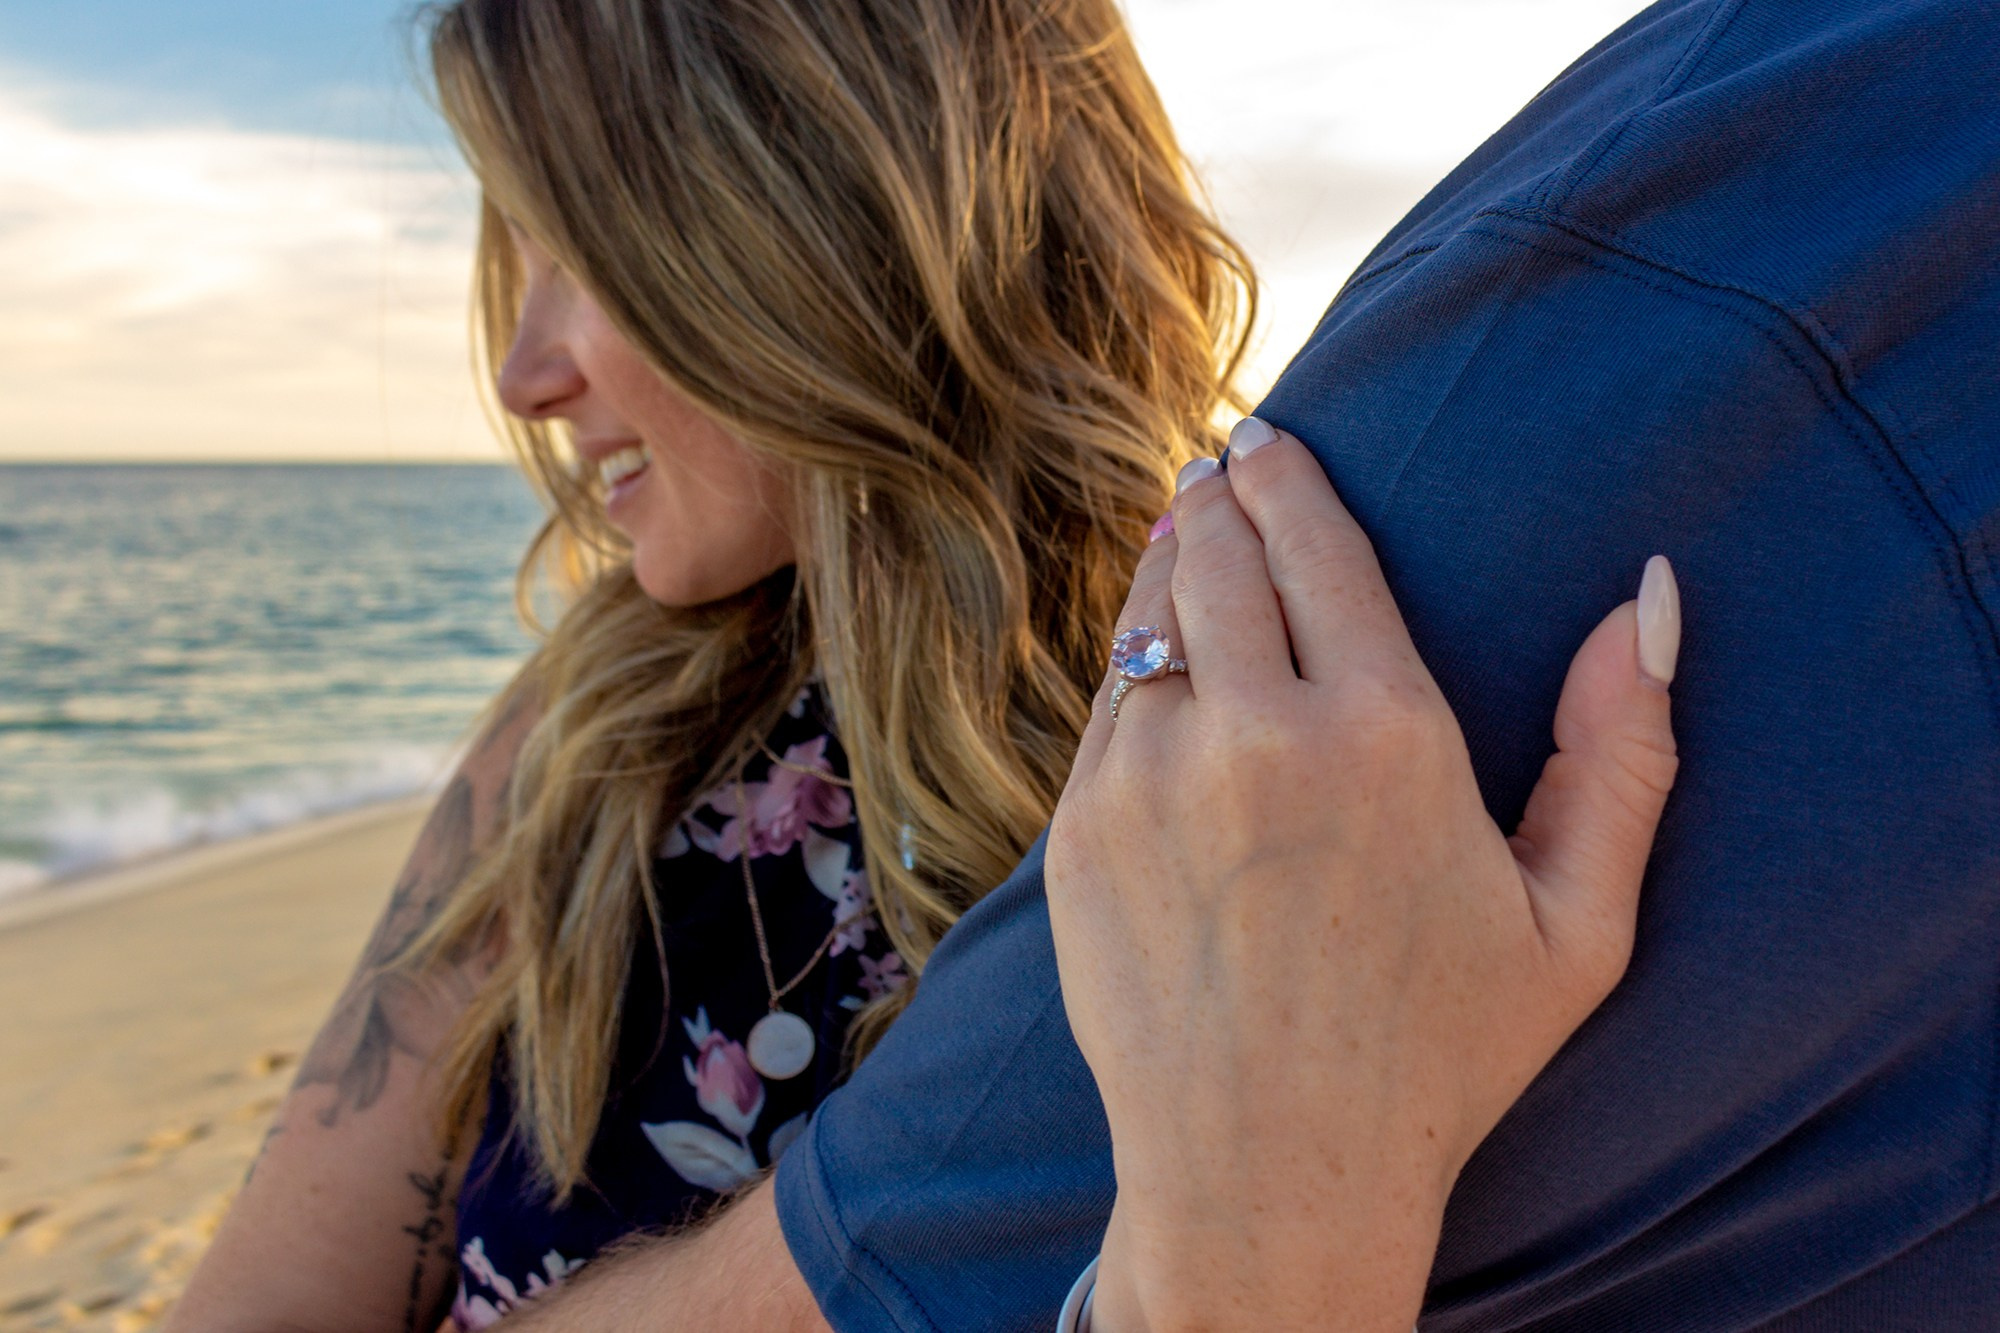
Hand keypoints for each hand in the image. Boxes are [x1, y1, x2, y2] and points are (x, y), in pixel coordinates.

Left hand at [1046, 421, 1681, 1331]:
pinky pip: (1104, 706)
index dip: (1291, 477)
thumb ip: (1619, 755)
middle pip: (1221, 556)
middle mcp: (1255, 738)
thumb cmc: (1437, 1059)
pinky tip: (1155, 653)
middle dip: (1223, 496)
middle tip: (1222, 464)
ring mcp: (1149, 782)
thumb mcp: (1575, 926)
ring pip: (1149, 620)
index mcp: (1387, 738)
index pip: (1321, 547)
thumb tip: (1644, 599)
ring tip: (1189, 529)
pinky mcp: (1079, 832)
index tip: (1273, 437)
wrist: (1265, 1175)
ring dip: (1170, 564)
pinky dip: (1132, 660)